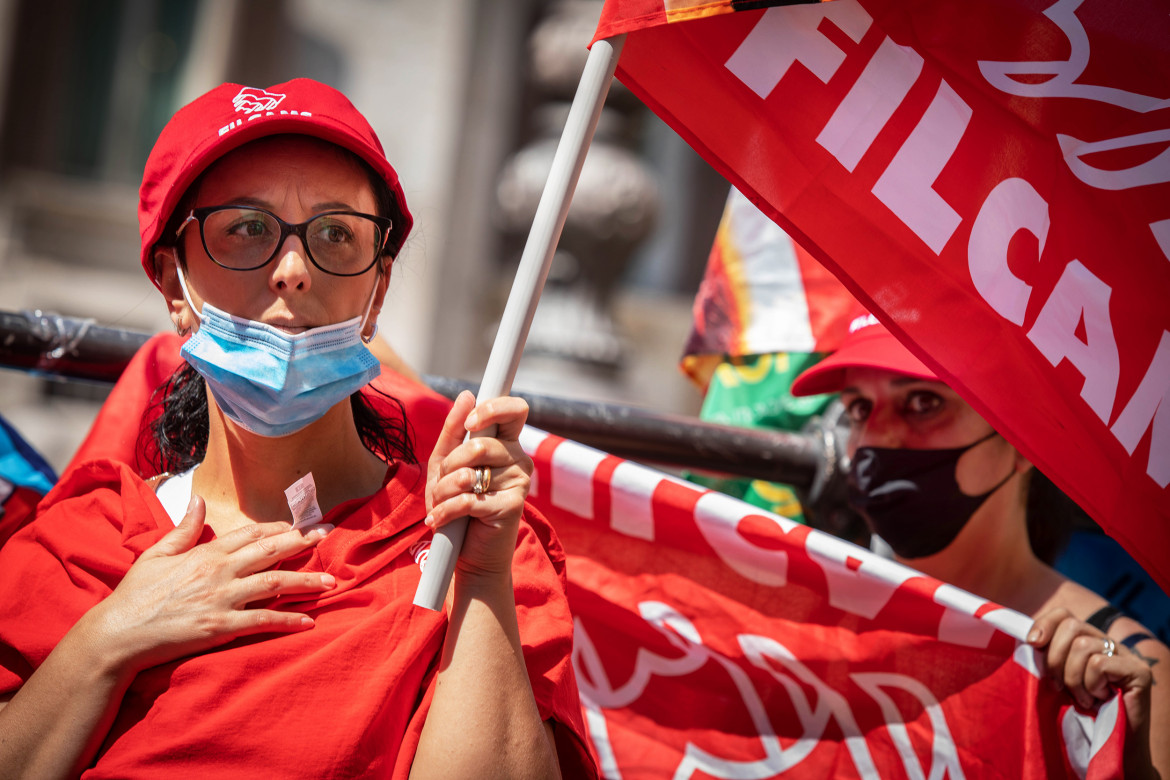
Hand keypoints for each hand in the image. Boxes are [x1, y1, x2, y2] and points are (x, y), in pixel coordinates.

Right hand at [83, 496, 334, 676]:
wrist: (118, 634)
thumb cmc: (136, 595)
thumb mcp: (157, 553)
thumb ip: (184, 528)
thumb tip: (198, 500)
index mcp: (206, 553)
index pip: (251, 534)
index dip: (278, 528)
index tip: (298, 525)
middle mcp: (220, 572)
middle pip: (270, 552)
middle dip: (303, 542)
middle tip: (328, 535)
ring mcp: (223, 599)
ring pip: (274, 584)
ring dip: (306, 582)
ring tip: (331, 581)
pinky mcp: (221, 627)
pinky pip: (262, 621)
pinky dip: (287, 621)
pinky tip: (308, 621)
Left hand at [425, 391, 532, 577]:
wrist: (467, 555)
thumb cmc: (457, 505)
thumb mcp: (445, 466)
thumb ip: (454, 431)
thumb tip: (467, 395)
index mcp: (507, 443)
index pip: (515, 410)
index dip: (493, 409)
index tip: (472, 422)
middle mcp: (519, 459)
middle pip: (481, 444)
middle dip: (450, 464)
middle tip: (443, 482)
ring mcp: (519, 483)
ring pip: (470, 473)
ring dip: (443, 491)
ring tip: (440, 504)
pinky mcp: (512, 506)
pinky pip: (469, 499)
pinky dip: (445, 511)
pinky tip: (437, 520)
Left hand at [1027, 609, 1152, 728]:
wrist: (1111, 748)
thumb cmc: (1079, 715)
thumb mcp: (1057, 680)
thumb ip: (1046, 657)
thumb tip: (1027, 637)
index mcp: (1087, 641)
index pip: (1063, 614)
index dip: (1044, 624)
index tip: (1032, 644)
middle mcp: (1108, 643)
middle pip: (1071, 625)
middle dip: (1055, 657)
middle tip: (1058, 686)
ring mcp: (1126, 655)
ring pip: (1083, 645)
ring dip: (1073, 677)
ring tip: (1082, 698)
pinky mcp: (1139, 671)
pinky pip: (1099, 664)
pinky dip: (1091, 684)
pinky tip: (1098, 699)